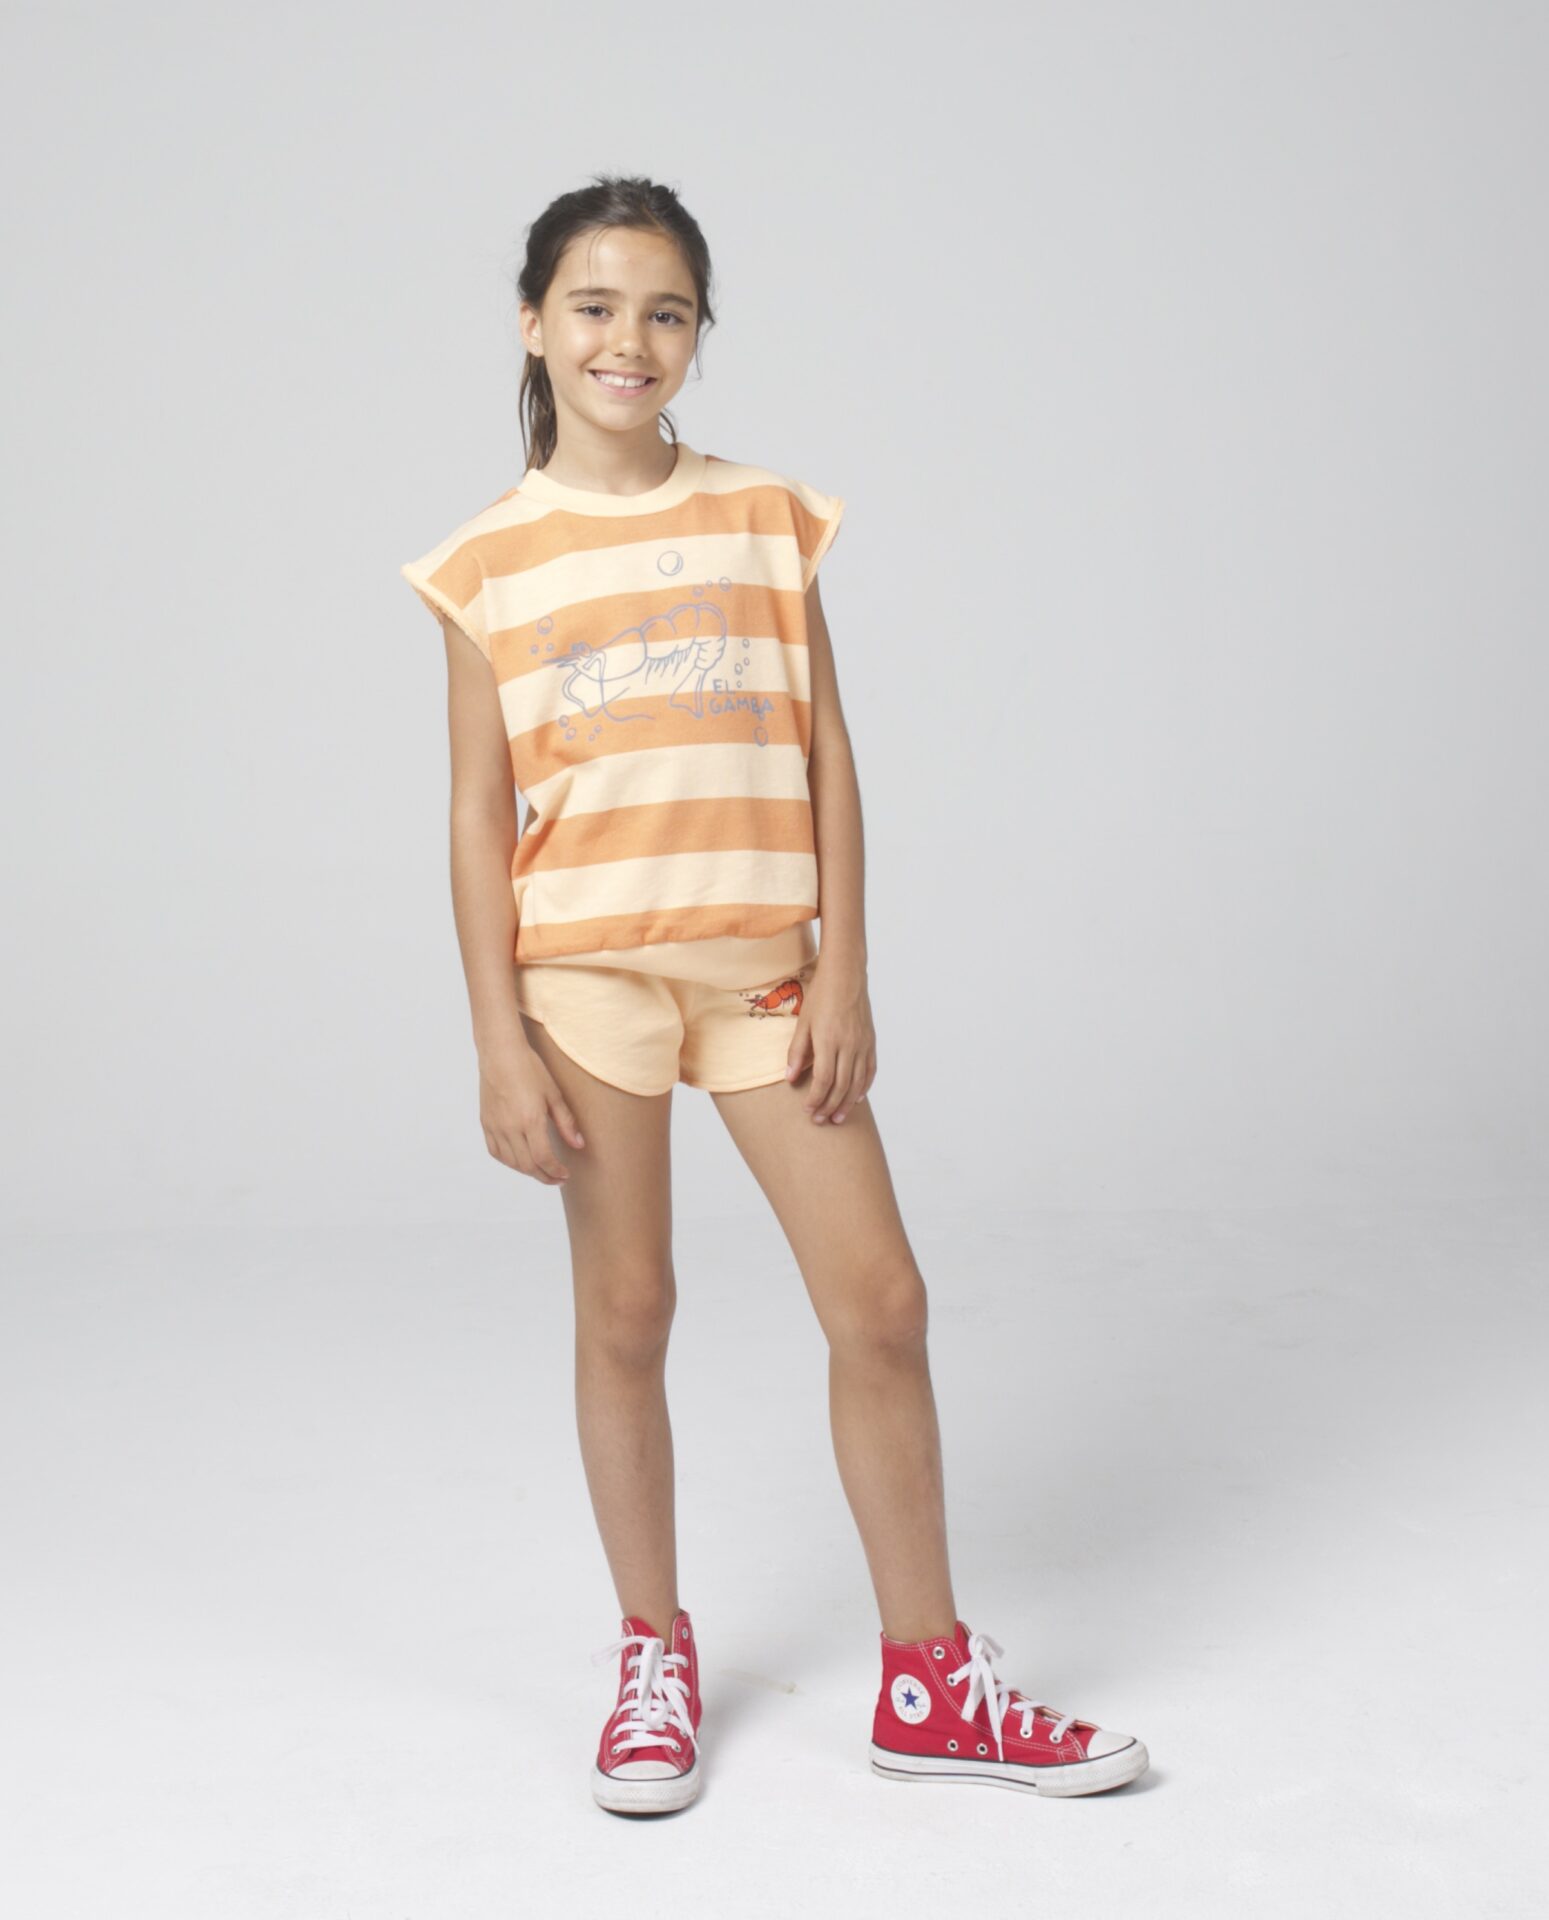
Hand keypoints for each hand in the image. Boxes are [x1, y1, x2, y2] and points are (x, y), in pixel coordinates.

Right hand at [478, 1038, 585, 1183]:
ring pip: (511, 1162)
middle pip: (527, 1165)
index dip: (555, 1171)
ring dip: (528, 1171)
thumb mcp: (553, 1094)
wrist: (500, 1054)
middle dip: (544, 1176)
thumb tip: (579, 1144)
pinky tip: (520, 1160)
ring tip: (542, 1170)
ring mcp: (495, 1126)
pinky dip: (509, 1161)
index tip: (565, 1175)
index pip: (543, 1159)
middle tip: (558, 1178)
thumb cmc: (529, 1069)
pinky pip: (496, 1152)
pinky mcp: (486, 1123)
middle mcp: (510, 1127)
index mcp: (530, 1120)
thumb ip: (566, 1123)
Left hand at [784, 960, 875, 1123]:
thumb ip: (797, 1052)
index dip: (815, 1099)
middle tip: (820, 1120)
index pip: (823, 1080)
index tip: (807, 1110)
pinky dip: (864, 1087)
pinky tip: (857, 1098)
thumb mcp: (803, 1023)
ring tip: (838, 1118)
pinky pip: (870, 1070)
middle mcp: (849, 1045)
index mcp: (829, 1040)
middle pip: (841, 1086)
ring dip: (847, 1103)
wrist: (846, 974)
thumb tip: (790, 1079)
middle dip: (829, 1106)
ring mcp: (863, 1044)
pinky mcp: (871, 1041)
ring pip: (857, 1082)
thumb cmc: (821, 996)